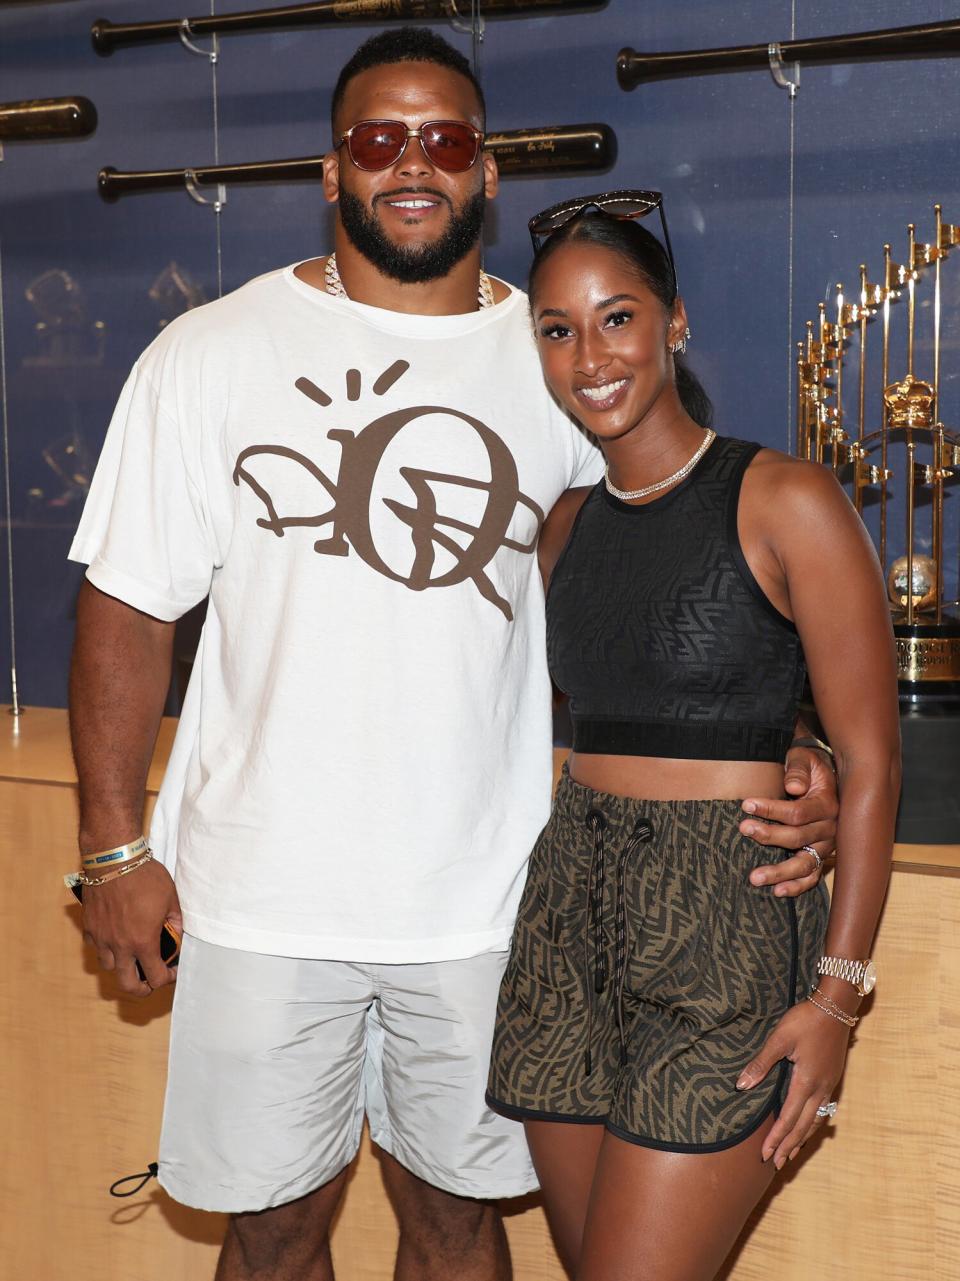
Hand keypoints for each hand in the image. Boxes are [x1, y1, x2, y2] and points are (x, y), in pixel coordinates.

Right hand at [81, 859, 181, 997]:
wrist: (114, 860)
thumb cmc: (145, 877)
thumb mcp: (170, 898)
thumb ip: (175, 921)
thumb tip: (175, 934)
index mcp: (143, 942)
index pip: (155, 977)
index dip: (166, 979)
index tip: (171, 972)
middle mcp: (120, 945)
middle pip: (127, 984)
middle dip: (141, 988)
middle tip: (148, 982)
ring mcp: (102, 937)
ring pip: (109, 966)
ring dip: (122, 965)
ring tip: (131, 956)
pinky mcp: (90, 927)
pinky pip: (96, 947)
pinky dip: (106, 948)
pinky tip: (115, 937)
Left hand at [736, 1000, 849, 1168]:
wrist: (835, 1007)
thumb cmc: (805, 1020)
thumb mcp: (779, 1038)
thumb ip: (761, 1064)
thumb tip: (741, 1085)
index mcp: (806, 1082)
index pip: (788, 1119)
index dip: (776, 1138)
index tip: (765, 1154)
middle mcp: (820, 1090)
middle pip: (803, 1126)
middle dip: (788, 1146)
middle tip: (776, 1163)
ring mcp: (829, 1085)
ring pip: (815, 1121)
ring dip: (802, 1139)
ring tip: (790, 1153)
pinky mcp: (832, 1079)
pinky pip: (822, 1110)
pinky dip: (812, 1125)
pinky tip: (808, 1127)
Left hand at [741, 745, 838, 896]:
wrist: (823, 778)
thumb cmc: (808, 767)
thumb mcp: (804, 758)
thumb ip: (799, 769)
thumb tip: (793, 787)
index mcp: (828, 804)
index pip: (798, 812)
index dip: (771, 809)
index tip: (746, 804)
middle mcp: (830, 829)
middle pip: (798, 838)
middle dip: (769, 836)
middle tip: (744, 829)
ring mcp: (827, 846)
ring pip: (805, 864)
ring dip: (780, 872)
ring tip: (754, 877)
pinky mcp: (821, 858)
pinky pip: (812, 877)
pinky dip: (797, 887)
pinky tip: (777, 892)